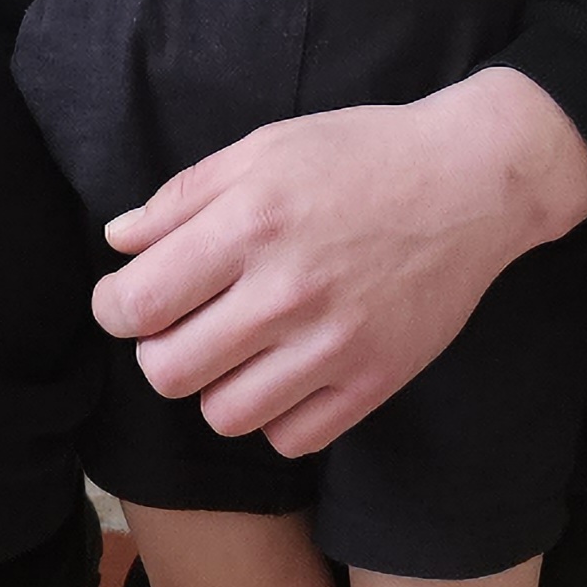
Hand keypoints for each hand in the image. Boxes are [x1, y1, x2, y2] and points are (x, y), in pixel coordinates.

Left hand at [91, 68, 586, 454]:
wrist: (472, 180)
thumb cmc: (360, 156)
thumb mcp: (263, 149)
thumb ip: (182, 198)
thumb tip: (118, 243)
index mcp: (249, 224)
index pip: (137, 305)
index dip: (114, 308)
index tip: (128, 299)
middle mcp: (287, 292)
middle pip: (169, 372)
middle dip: (158, 351)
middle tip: (181, 326)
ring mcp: (335, 344)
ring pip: (224, 416)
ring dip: (215, 388)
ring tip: (234, 351)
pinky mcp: (376, 381)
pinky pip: (291, 438)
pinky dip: (275, 416)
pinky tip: (284, 371)